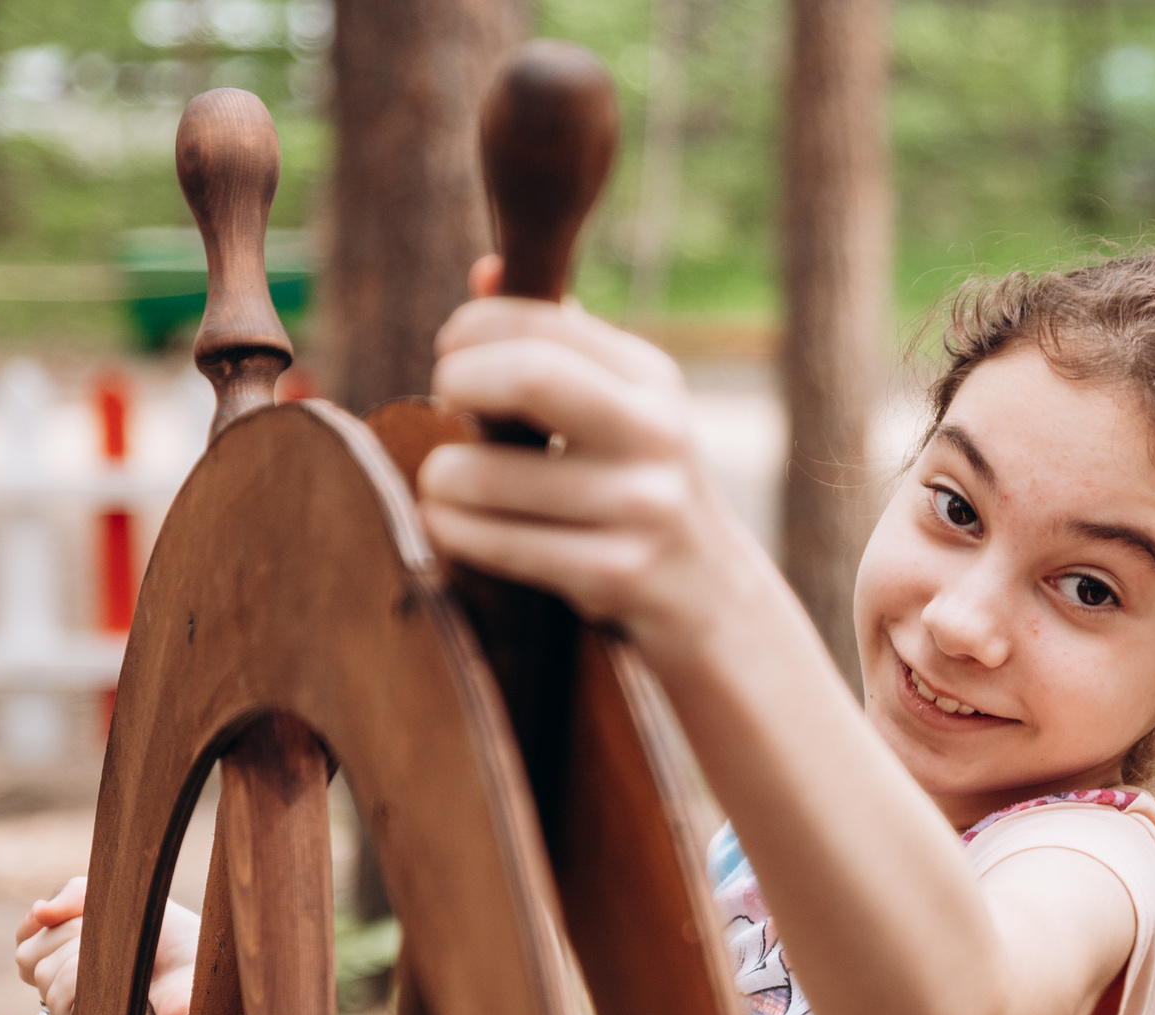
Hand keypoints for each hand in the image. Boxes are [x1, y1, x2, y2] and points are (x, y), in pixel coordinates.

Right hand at [14, 877, 199, 1014]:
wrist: (214, 971)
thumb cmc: (176, 941)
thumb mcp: (124, 904)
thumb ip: (78, 895)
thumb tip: (38, 912)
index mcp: (70, 968)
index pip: (26, 947)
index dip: (46, 927)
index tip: (81, 916)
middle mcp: (70, 997)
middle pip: (29, 959)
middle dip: (69, 934)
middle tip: (112, 935)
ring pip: (45, 979)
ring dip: (81, 954)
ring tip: (120, 956)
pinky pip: (64, 1007)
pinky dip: (85, 980)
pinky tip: (116, 977)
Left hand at [416, 291, 780, 661]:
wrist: (714, 601)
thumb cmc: (644, 494)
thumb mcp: (624, 412)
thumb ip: (561, 345)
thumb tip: (486, 271)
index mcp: (652, 378)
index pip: (539, 321)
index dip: (471, 331)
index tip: (451, 359)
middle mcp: (656, 433)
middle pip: (526, 376)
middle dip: (457, 386)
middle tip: (444, 410)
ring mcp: (641, 506)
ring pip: (485, 474)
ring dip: (439, 480)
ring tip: (444, 486)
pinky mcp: (616, 574)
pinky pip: (495, 542)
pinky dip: (455, 532)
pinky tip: (458, 529)